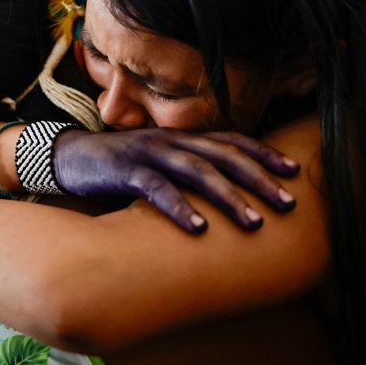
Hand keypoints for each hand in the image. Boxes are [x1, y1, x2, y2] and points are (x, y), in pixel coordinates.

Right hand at [53, 128, 299, 232]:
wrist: (71, 156)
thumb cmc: (121, 166)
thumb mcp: (159, 164)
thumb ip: (186, 173)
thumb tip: (224, 196)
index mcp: (181, 136)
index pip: (231, 140)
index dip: (263, 153)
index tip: (294, 172)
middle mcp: (170, 139)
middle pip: (223, 154)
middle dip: (258, 178)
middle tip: (288, 204)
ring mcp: (148, 151)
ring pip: (196, 170)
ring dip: (228, 196)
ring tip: (254, 223)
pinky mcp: (126, 169)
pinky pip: (157, 187)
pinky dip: (179, 207)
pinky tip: (198, 228)